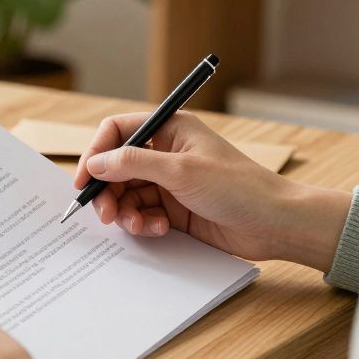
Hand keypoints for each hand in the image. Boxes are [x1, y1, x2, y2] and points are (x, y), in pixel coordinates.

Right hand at [74, 111, 350, 270]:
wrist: (274, 224)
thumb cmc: (238, 188)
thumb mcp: (180, 171)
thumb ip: (132, 164)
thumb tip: (95, 164)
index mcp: (170, 129)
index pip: (117, 132)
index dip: (96, 153)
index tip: (83, 179)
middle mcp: (166, 153)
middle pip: (116, 167)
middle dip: (108, 191)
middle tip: (105, 214)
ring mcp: (169, 182)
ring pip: (126, 194)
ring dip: (125, 211)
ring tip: (138, 225)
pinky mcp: (173, 209)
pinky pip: (142, 213)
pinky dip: (142, 223)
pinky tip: (157, 229)